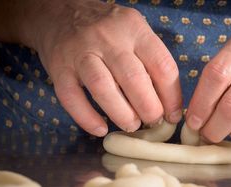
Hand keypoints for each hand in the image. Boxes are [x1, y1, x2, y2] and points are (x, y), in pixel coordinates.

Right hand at [31, 1, 181, 135]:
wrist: (59, 13)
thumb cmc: (108, 31)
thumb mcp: (135, 33)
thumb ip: (151, 63)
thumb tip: (168, 105)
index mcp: (134, 29)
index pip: (162, 66)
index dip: (171, 97)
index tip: (172, 115)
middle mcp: (108, 38)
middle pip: (134, 78)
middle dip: (148, 108)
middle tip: (152, 122)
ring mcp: (80, 51)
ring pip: (102, 87)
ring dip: (121, 113)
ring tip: (131, 125)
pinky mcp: (58, 67)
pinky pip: (71, 97)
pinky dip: (86, 117)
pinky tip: (100, 130)